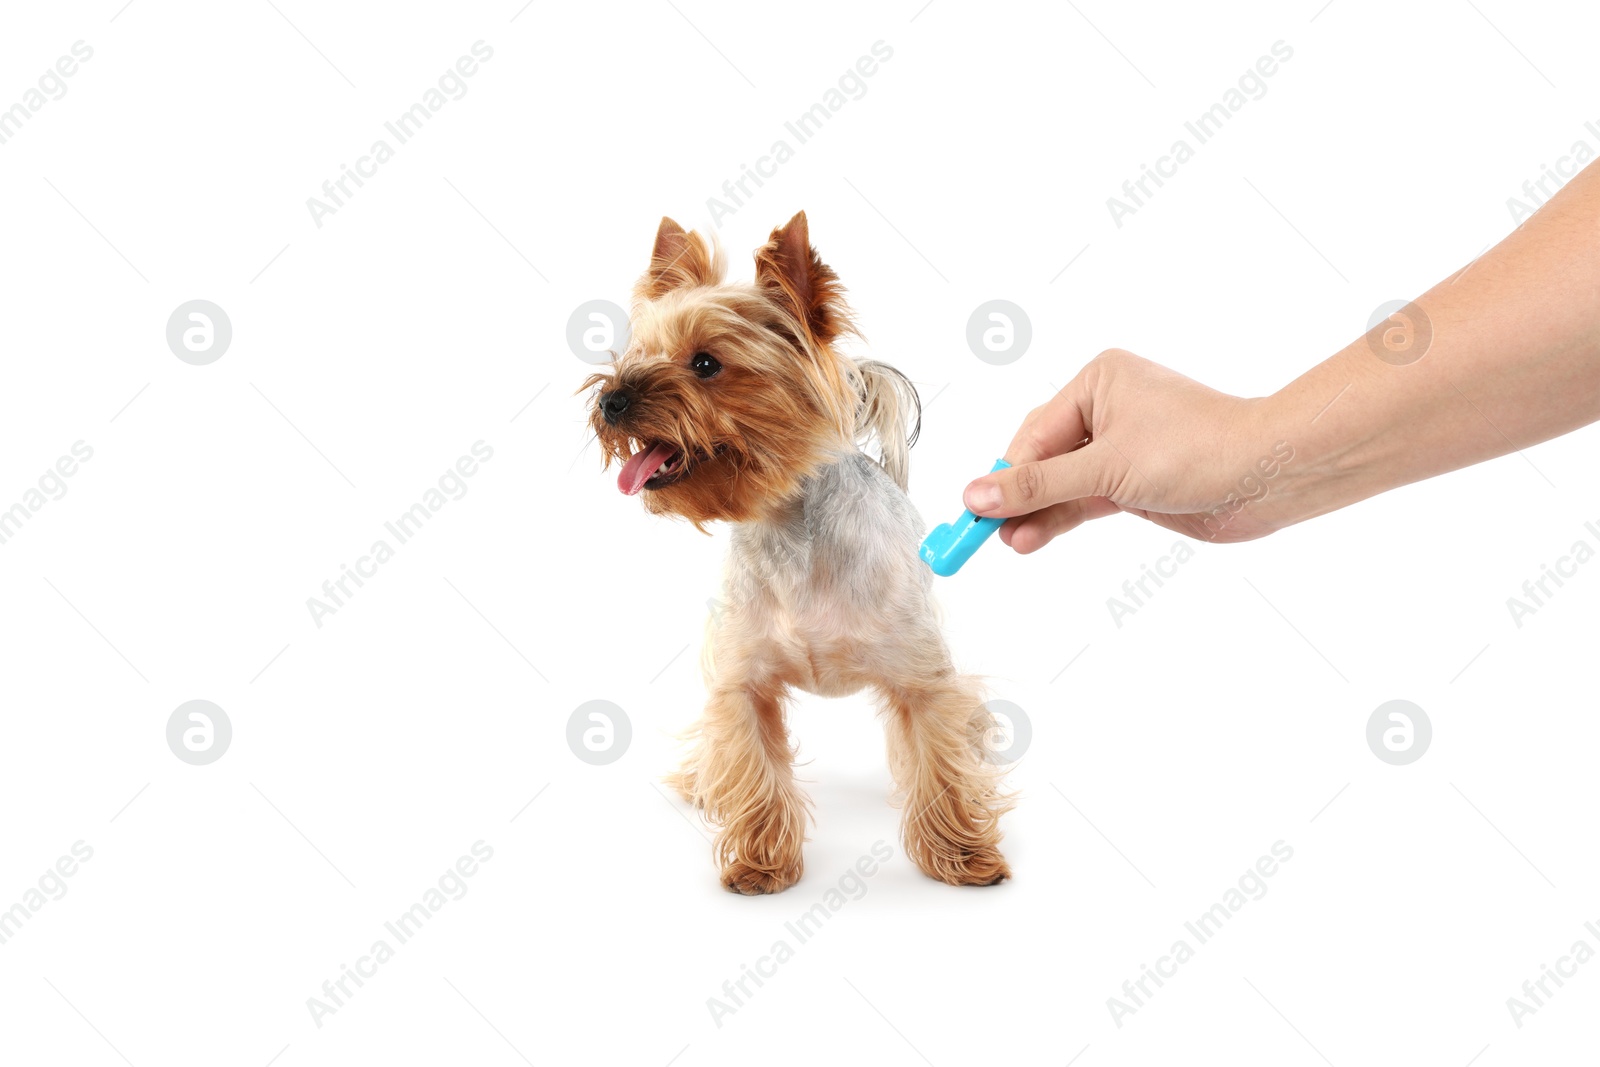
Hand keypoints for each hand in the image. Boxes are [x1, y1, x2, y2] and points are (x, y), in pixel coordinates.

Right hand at [962, 349, 1285, 551]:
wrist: (1270, 475)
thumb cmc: (1199, 449)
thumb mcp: (1107, 468)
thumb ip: (1038, 485)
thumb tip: (976, 497)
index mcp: (1097, 382)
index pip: (1033, 434)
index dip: (1003, 476)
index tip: (973, 510)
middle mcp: (1107, 409)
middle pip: (1042, 458)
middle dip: (1017, 497)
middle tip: (980, 533)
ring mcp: (1121, 448)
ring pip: (1062, 484)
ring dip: (1036, 514)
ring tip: (1007, 543)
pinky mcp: (1134, 482)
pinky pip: (1084, 501)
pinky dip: (1060, 520)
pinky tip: (1030, 539)